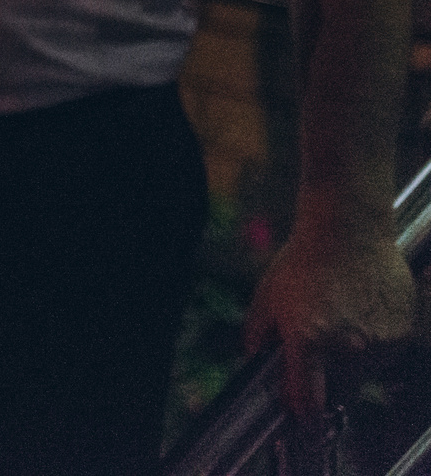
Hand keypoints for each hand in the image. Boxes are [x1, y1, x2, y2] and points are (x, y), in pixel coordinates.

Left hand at [244, 215, 418, 419]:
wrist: (348, 230)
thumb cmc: (303, 260)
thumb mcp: (267, 294)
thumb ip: (257, 332)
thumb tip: (253, 359)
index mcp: (307, 338)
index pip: (307, 396)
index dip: (304, 414)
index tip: (304, 423)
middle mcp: (346, 346)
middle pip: (339, 391)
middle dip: (327, 388)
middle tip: (320, 369)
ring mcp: (377, 341)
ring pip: (364, 374)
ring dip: (351, 365)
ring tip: (340, 324)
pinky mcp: (400, 333)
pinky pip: (384, 355)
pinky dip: (372, 347)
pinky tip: (360, 315)